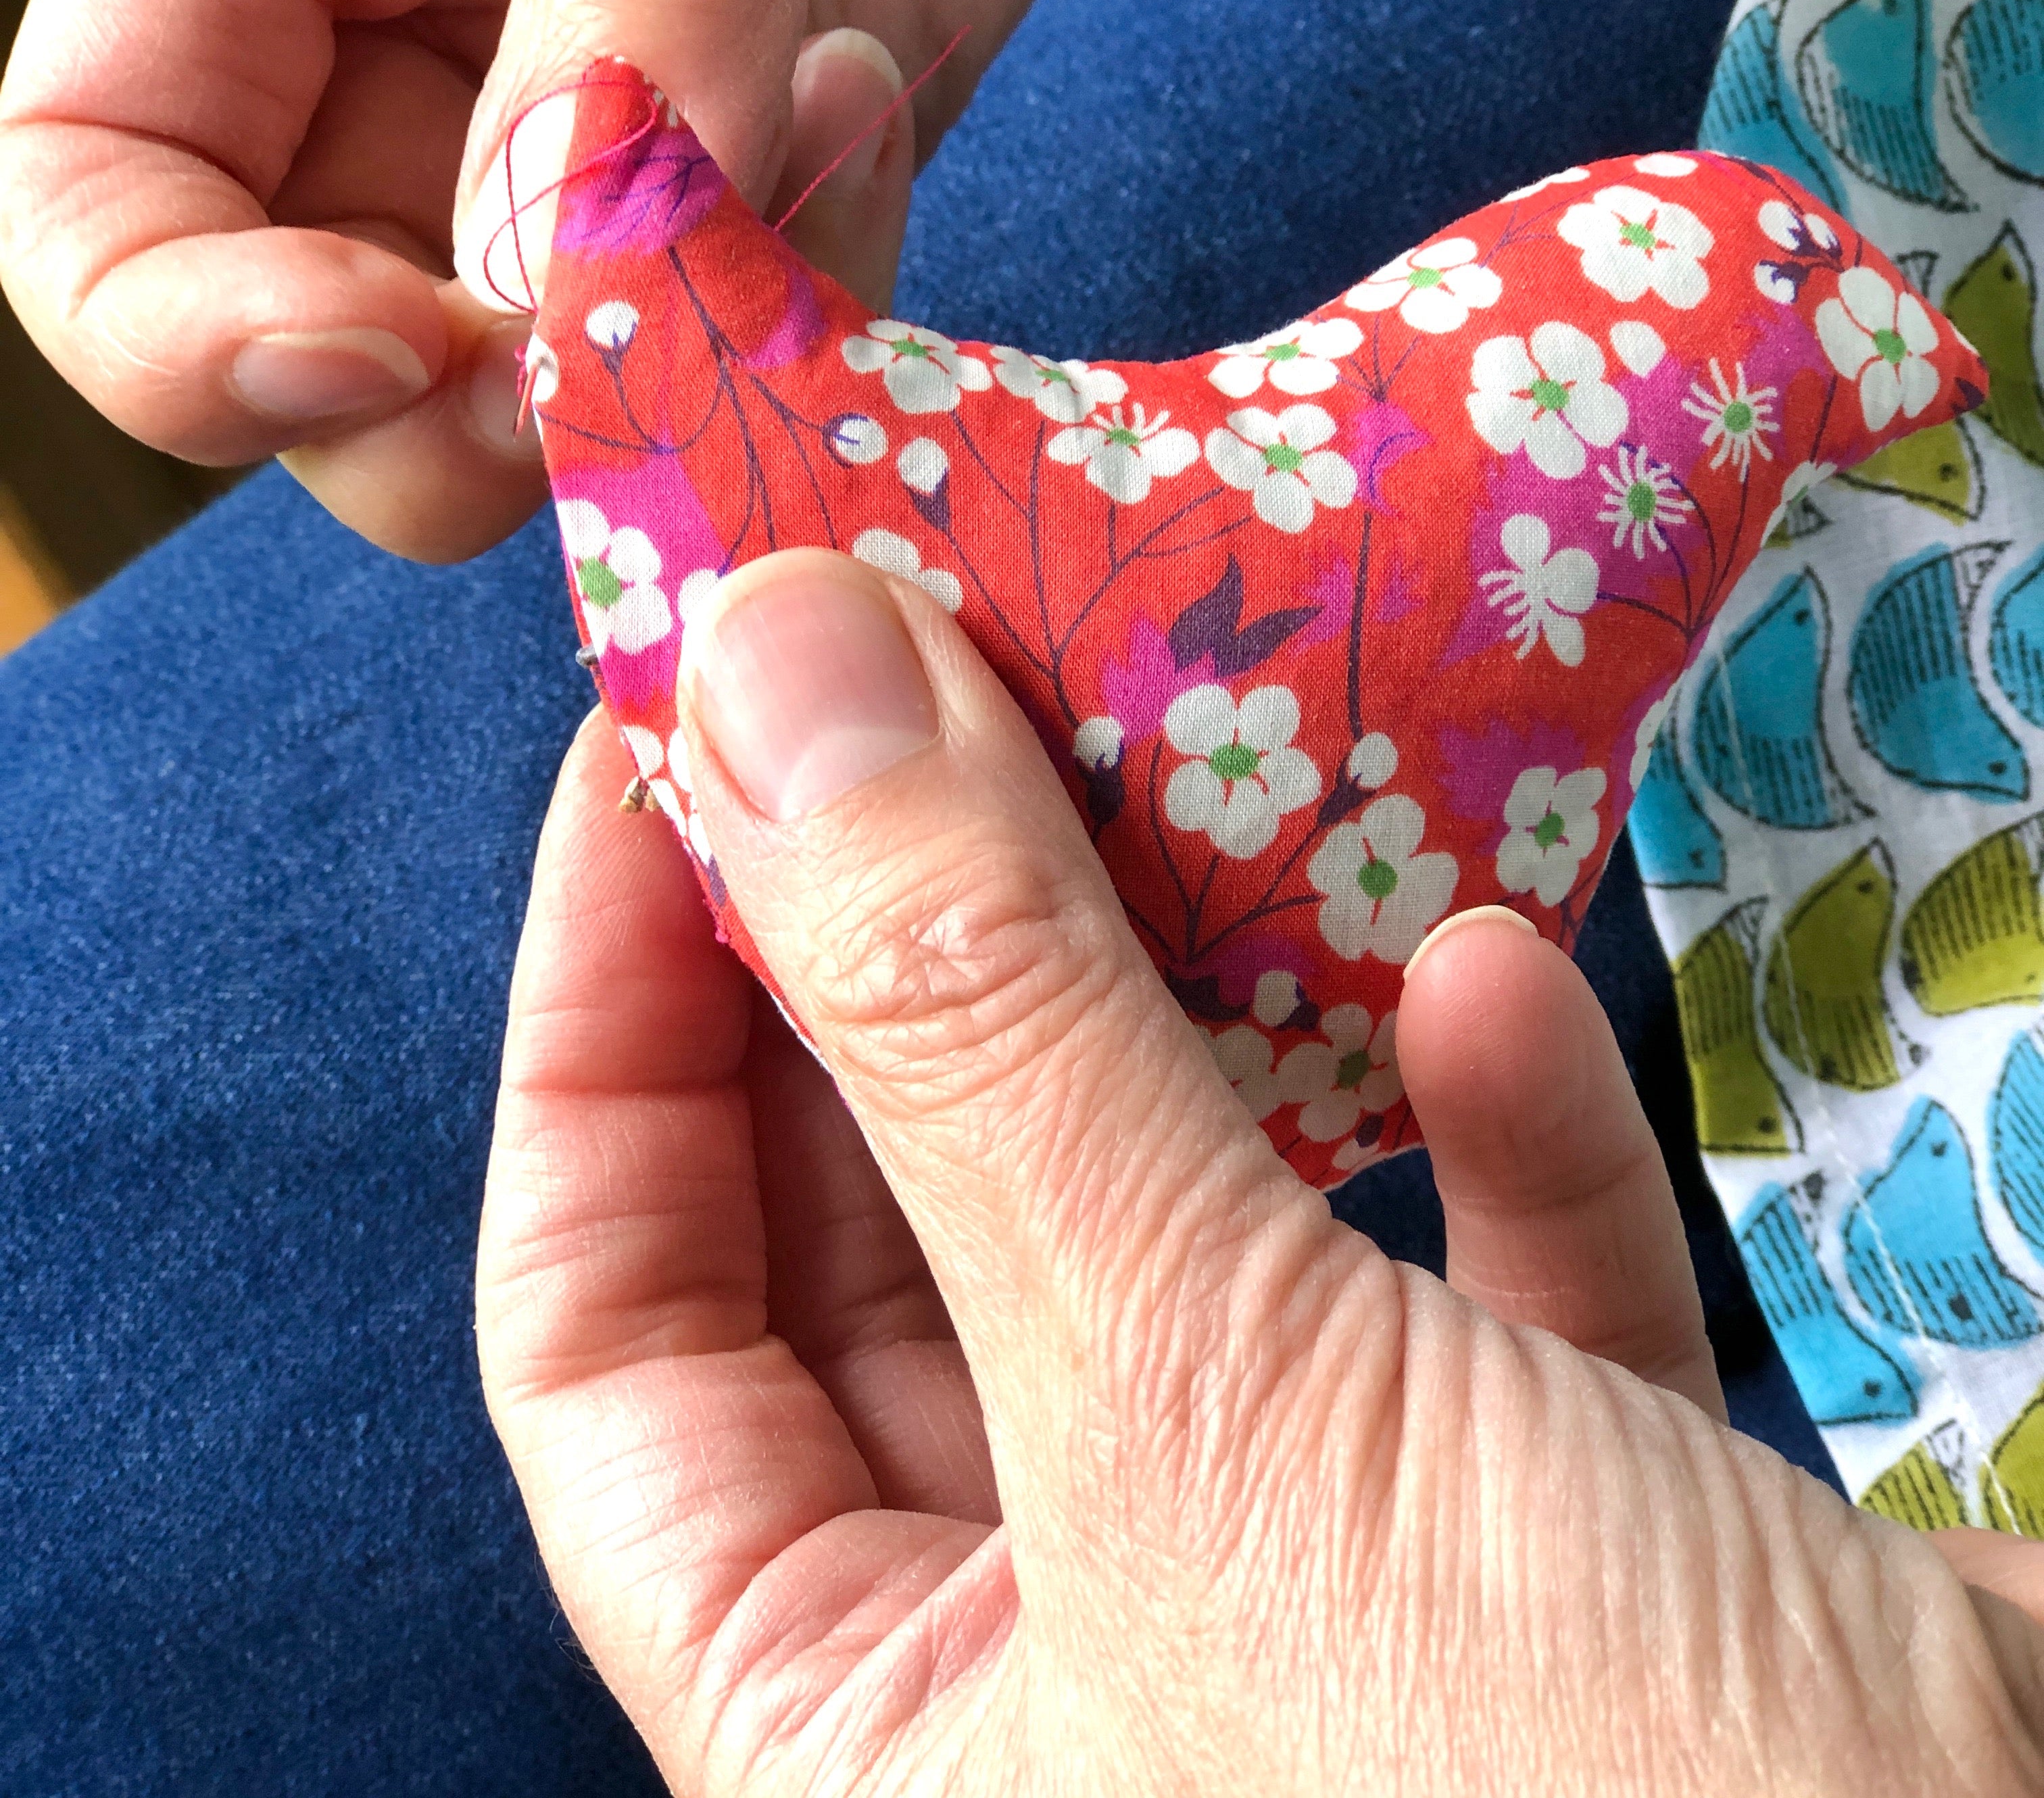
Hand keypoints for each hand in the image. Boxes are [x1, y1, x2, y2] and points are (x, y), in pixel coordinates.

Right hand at [0, 0, 1190, 561]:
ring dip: (684, 357)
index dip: (190, 332)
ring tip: (823, 117)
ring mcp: (630, 107)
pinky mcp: (809, 141)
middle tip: (617, 358)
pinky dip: (824, 300)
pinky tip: (882, 108)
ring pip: (571, 378)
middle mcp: (432, 28)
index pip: (104, 187)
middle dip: (462, 421)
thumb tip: (558, 263)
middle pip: (346, 359)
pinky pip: (768, 324)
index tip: (390, 343)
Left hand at [478, 567, 2043, 1794]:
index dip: (609, 1007)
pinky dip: (1474, 1132)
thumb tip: (773, 676)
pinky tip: (1484, 979)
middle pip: (896, 1230)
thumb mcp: (1210, 1426)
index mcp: (853, 1739)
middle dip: (912, 948)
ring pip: (1175, 1226)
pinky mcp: (1557, 1561)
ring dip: (1202, 999)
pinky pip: (1459, 1300)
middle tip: (927, 669)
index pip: (607, 1316)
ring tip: (1190, 754)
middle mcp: (1053, 1677)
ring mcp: (1306, 1611)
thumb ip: (979, 1045)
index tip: (672, 735)